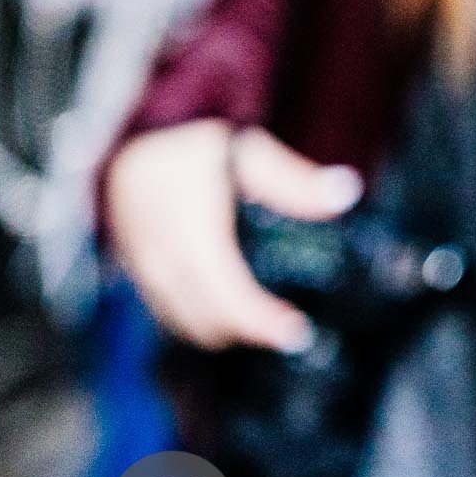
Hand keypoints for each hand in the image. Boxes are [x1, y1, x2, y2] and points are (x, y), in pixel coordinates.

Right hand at [104, 121, 361, 351]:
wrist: (128, 144)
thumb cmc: (191, 146)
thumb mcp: (250, 152)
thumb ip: (295, 181)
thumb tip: (346, 192)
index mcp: (193, 234)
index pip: (228, 296)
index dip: (262, 322)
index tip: (297, 332)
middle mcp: (163, 262)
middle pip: (207, 321)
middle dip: (249, 332)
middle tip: (290, 329)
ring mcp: (144, 273)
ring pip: (185, 324)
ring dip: (225, 329)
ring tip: (267, 320)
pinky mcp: (138, 276)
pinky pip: (168, 314)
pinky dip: (201, 319)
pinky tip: (231, 308)